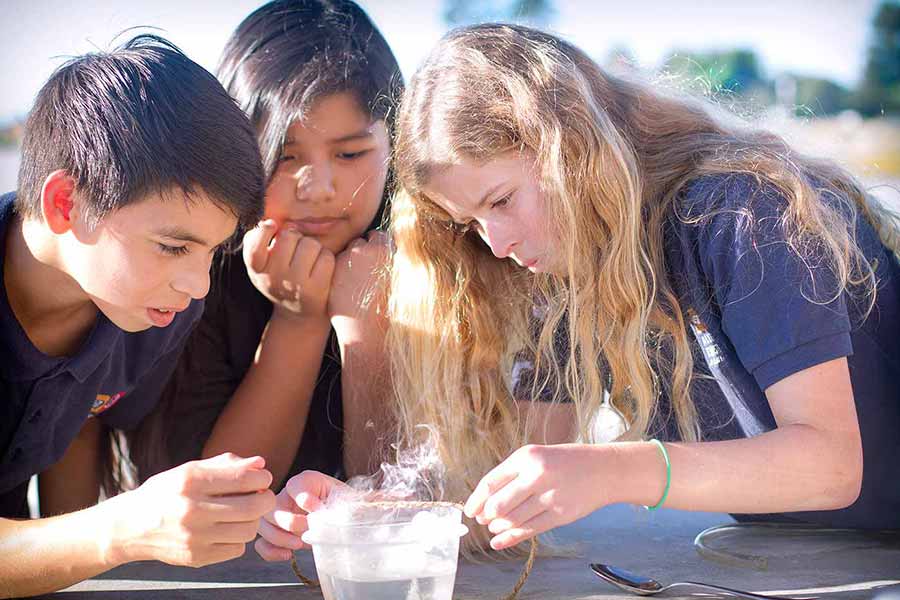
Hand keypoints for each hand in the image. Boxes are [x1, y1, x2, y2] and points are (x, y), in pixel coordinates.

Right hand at [108, 453, 275, 566]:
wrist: (130, 526)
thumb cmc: (167, 492)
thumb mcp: (191, 470)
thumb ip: (227, 464)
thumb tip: (261, 464)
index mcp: (191, 480)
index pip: (244, 478)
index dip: (262, 477)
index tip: (262, 478)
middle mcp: (192, 509)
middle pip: (253, 506)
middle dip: (265, 499)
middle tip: (262, 496)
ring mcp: (194, 536)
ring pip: (248, 530)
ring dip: (252, 520)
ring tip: (242, 513)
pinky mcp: (196, 557)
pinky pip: (237, 549)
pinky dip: (238, 539)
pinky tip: (226, 530)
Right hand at [243, 220, 334, 319]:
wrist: (298, 315)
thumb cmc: (280, 281)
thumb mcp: (261, 266)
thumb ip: (256, 242)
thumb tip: (267, 223)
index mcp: (257, 270)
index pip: (254, 248)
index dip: (263, 232)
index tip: (272, 225)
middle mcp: (274, 278)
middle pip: (289, 236)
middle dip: (297, 238)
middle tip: (296, 252)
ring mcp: (296, 285)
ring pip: (310, 244)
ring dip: (313, 247)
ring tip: (308, 261)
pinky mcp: (317, 289)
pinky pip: (326, 256)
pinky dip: (326, 258)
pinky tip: (320, 269)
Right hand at [255, 470, 348, 560]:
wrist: (348, 522)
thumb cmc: (349, 509)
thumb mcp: (349, 503)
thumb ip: (338, 507)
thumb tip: (316, 515)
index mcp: (308, 481)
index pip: (294, 485)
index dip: (303, 499)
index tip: (317, 511)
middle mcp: (288, 495)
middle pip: (272, 506)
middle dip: (289, 522)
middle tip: (307, 531)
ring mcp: (280, 514)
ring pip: (263, 525)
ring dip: (279, 538)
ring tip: (299, 545)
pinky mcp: (277, 533)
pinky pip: (262, 543)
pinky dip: (271, 551)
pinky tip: (288, 555)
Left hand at [328, 231, 389, 320]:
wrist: (367, 329)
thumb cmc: (387, 309)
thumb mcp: (398, 280)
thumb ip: (390, 262)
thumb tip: (385, 253)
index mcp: (385, 251)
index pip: (379, 236)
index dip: (378, 247)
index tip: (378, 258)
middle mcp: (364, 250)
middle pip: (361, 243)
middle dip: (363, 253)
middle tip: (366, 272)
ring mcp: (346, 260)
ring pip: (347, 254)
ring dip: (350, 262)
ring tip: (356, 284)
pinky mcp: (333, 271)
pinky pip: (336, 266)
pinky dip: (340, 274)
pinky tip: (347, 290)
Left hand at [463, 444, 607, 550]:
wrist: (604, 469)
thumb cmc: (565, 462)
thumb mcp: (537, 456)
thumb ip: (513, 475)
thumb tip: (485, 501)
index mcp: (527, 456)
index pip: (491, 481)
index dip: (476, 499)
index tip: (469, 510)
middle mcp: (537, 474)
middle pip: (499, 504)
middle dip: (486, 515)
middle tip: (482, 519)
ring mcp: (550, 496)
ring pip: (513, 519)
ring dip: (498, 527)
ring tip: (494, 527)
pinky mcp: (560, 514)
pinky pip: (529, 530)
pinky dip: (510, 538)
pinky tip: (499, 542)